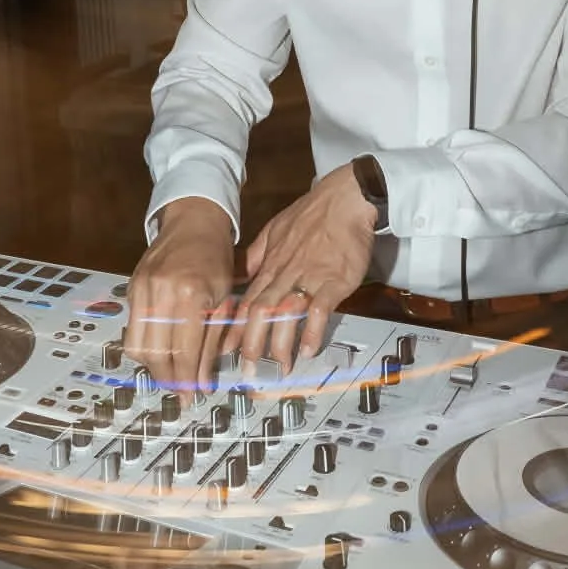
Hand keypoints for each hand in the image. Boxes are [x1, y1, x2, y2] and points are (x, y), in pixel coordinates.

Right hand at [123, 198, 235, 400]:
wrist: (192, 223)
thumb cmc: (216, 260)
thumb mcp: (223, 300)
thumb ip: (211, 342)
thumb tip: (202, 382)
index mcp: (191, 295)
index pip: (183, 352)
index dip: (187, 380)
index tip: (193, 397)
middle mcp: (161, 293)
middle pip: (156, 354)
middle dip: (169, 379)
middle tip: (181, 391)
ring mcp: (141, 290)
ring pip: (137, 346)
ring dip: (153, 366)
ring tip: (170, 372)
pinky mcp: (130, 288)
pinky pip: (131, 329)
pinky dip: (144, 346)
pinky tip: (160, 349)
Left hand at [231, 164, 375, 375]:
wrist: (345, 198)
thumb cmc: (313, 213)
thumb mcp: (276, 228)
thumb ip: (259, 253)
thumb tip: (245, 272)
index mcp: (270, 265)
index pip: (246, 302)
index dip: (233, 329)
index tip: (223, 351)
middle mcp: (284, 274)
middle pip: (260, 312)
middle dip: (251, 344)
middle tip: (248, 370)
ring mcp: (308, 277)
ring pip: (285, 313)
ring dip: (280, 343)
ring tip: (280, 367)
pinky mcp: (333, 280)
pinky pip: (319, 309)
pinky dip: (312, 330)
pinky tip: (309, 349)